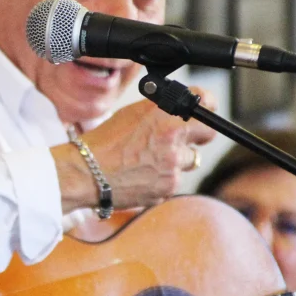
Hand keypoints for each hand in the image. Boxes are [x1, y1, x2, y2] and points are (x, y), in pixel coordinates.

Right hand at [53, 89, 217, 212]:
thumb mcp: (134, 113)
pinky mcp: (166, 191)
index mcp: (166, 121)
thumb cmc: (105, 142)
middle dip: (196, 134)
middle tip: (181, 134)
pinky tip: (143, 173)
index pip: (207, 105)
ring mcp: (172, 171)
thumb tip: (182, 105)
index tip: (206, 106)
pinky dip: (163, 177)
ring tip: (149, 157)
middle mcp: (174, 145)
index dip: (207, 105)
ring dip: (177, 158)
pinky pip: (174, 180)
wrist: (87, 173)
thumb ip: (162, 109)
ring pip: (189, 160)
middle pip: (206, 135)